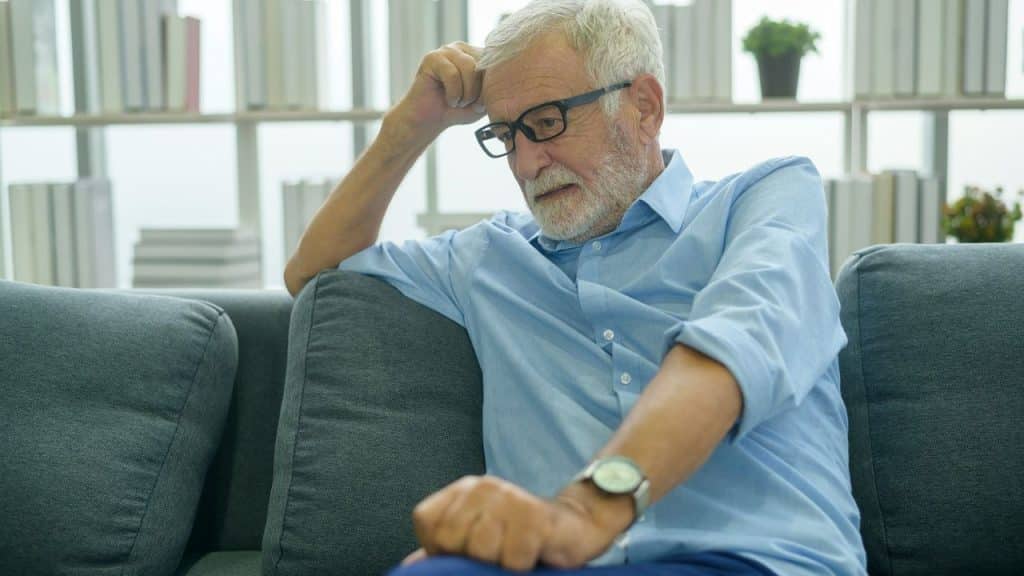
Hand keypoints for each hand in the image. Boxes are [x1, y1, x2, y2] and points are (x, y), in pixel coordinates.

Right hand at [387, 42, 486, 143]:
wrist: (430, 121)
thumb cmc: (458, 110)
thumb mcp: (483, 100)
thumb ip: (494, 86)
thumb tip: (501, 75)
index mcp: (478, 55)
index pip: (495, 63)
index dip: (492, 87)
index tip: (480, 104)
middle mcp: (463, 49)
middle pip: (483, 64)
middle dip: (478, 91)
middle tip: (467, 104)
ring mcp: (447, 50)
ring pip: (469, 68)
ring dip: (466, 93)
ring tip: (458, 102)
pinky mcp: (432, 58)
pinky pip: (452, 74)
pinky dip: (453, 93)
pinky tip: (449, 100)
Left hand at [408, 475, 629, 571]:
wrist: (574, 529)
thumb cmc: (519, 540)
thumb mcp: (477, 542)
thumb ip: (442, 552)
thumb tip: (409, 568)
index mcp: (462, 491)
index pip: (428, 523)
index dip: (441, 549)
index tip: (468, 554)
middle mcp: (482, 486)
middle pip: (453, 539)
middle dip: (473, 559)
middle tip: (497, 555)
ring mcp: (510, 496)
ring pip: (482, 550)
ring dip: (500, 564)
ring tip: (515, 554)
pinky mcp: (535, 515)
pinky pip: (514, 558)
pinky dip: (522, 567)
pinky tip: (534, 555)